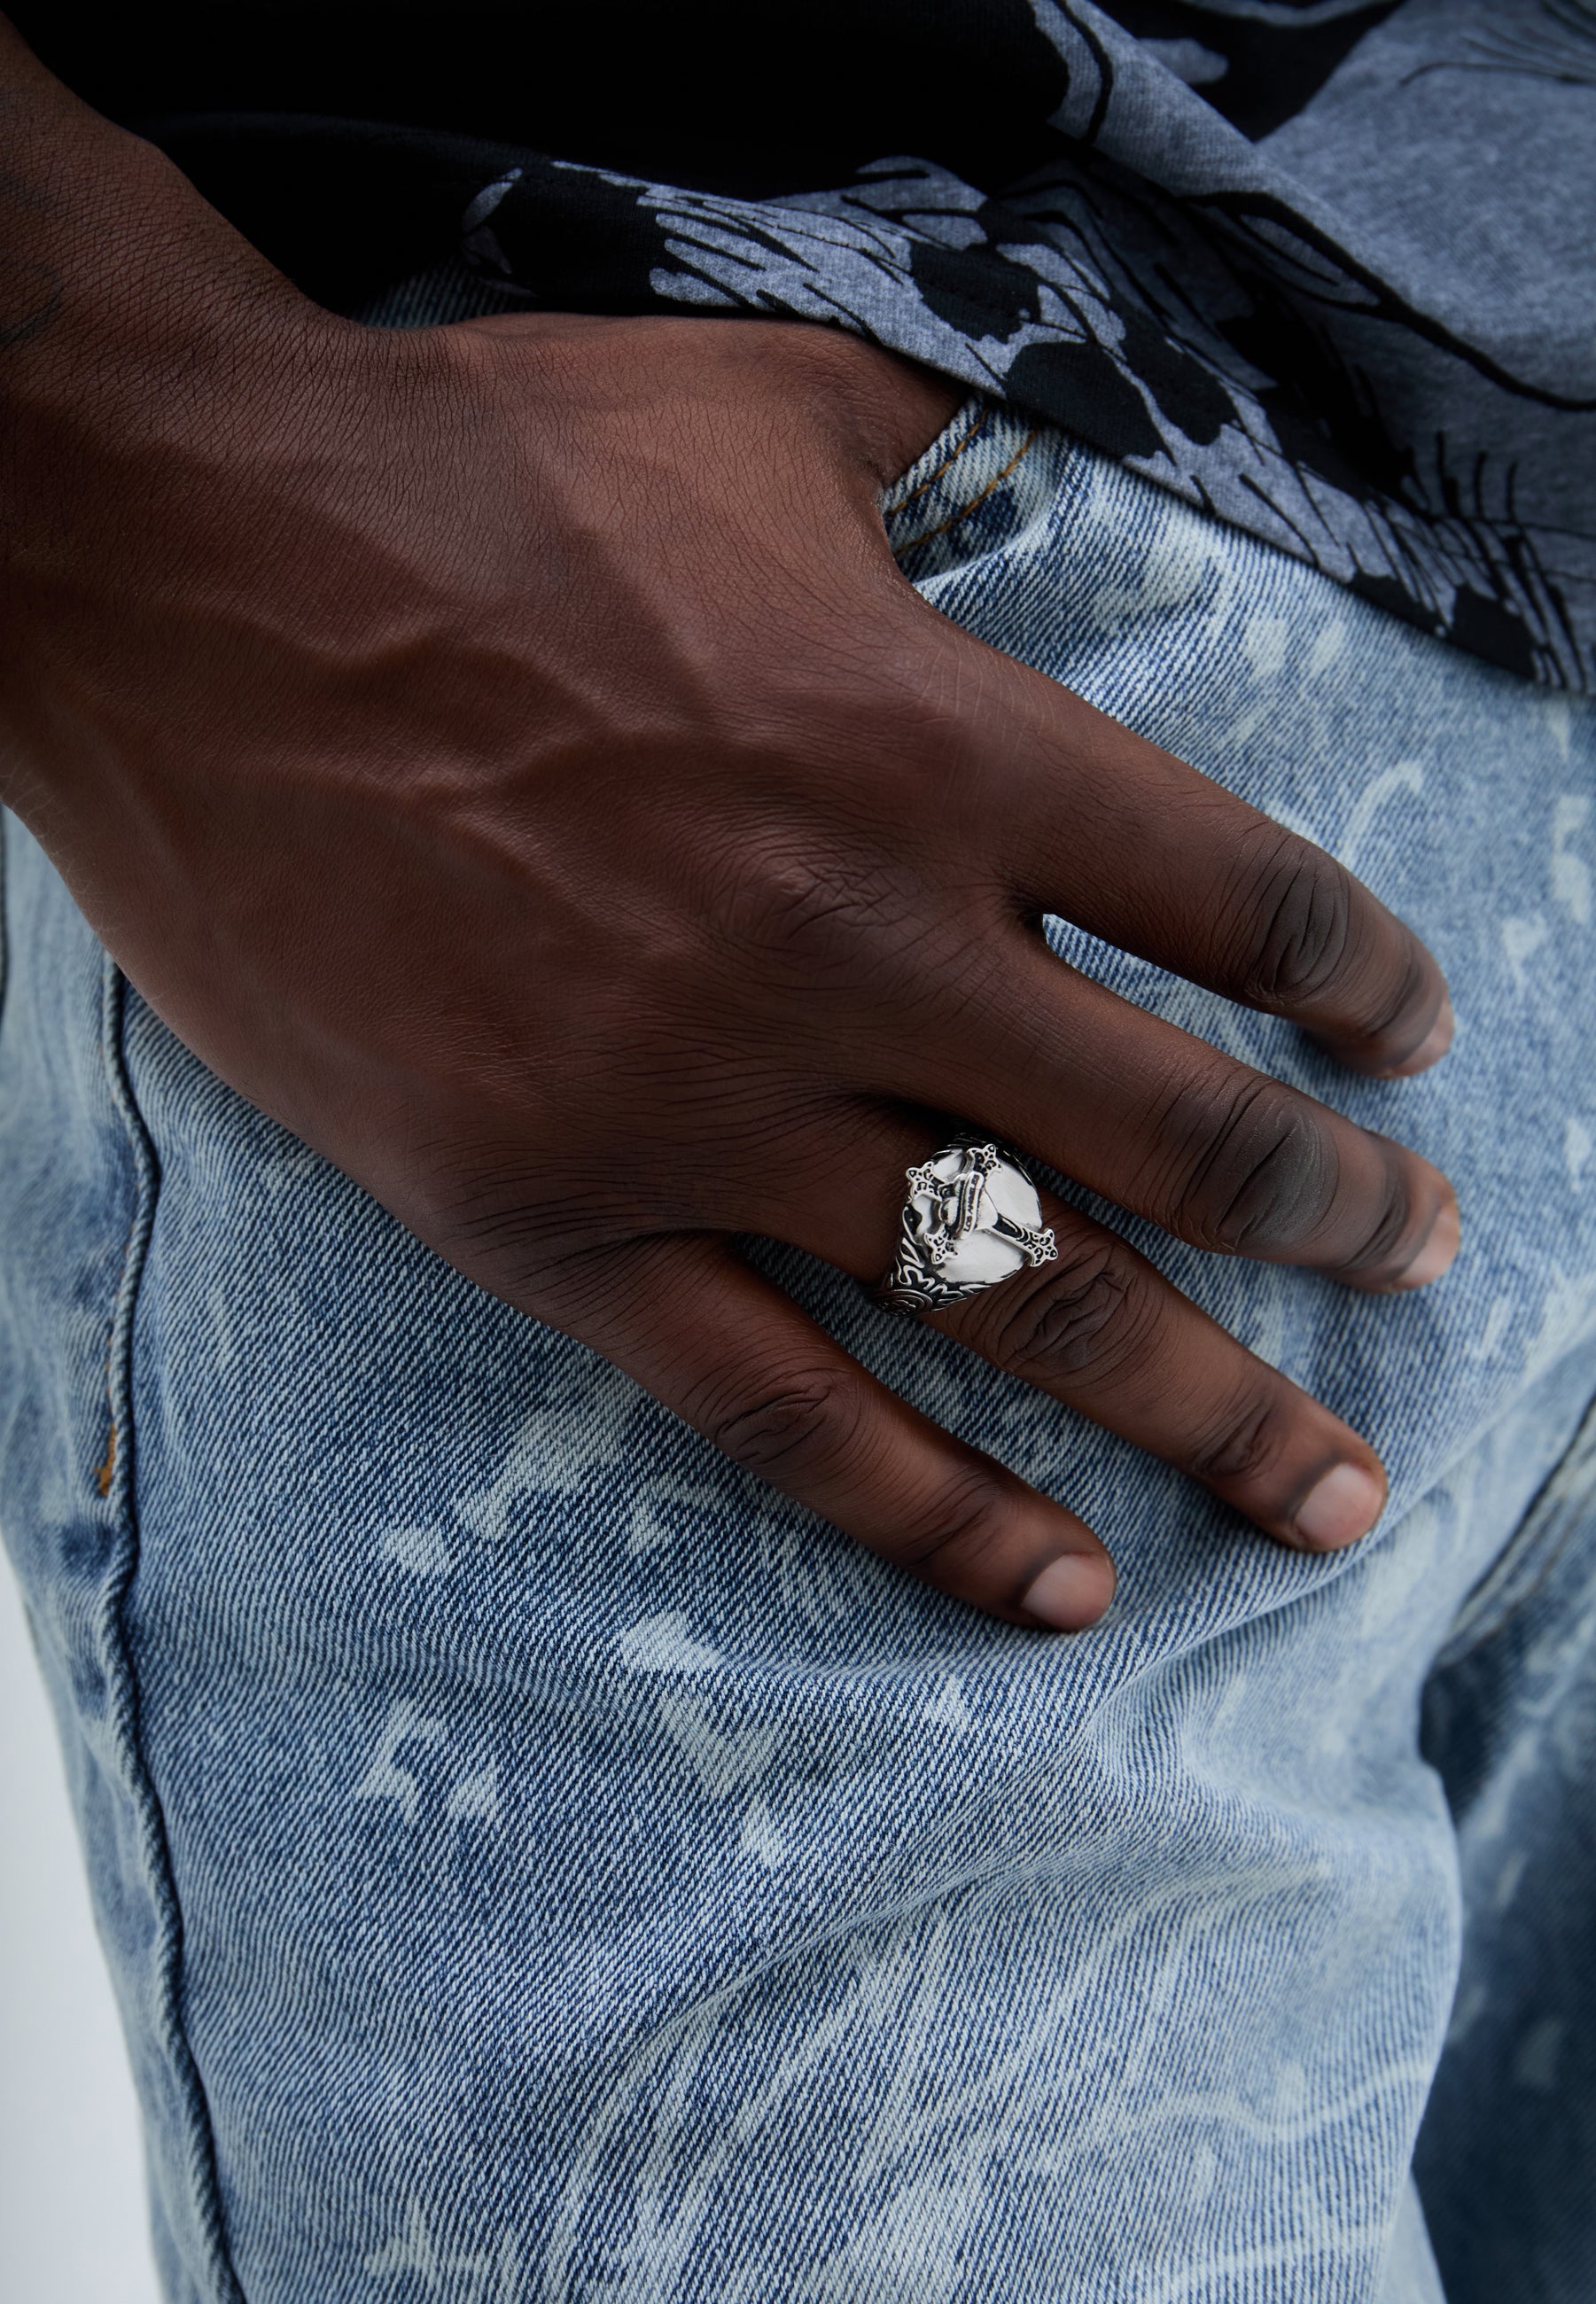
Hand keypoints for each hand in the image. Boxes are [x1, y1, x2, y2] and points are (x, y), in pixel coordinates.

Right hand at [0, 76, 1456, 1632]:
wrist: (164, 570)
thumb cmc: (457, 471)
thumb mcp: (742, 399)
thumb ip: (925, 450)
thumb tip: (1010, 451)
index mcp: (929, 741)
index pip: (1236, 898)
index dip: (1360, 985)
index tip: (1409, 1042)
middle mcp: (855, 943)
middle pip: (1174, 1132)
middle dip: (1335, 1222)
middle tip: (1425, 1269)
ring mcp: (701, 1103)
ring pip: (1015, 1298)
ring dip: (1204, 1408)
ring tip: (1325, 1495)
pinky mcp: (549, 1214)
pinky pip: (777, 1410)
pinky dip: (930, 1518)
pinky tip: (1057, 1591)